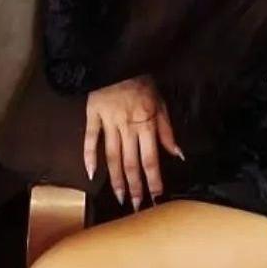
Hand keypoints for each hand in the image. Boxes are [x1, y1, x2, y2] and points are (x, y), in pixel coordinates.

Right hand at [84, 73, 184, 209]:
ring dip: (115, 179)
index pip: (151, 159)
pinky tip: (91, 174)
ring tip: (120, 196)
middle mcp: (128, 126)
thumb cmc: (142, 82)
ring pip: (112, 156)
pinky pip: (90, 138)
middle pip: (131, 162)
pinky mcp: (93, 116)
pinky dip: (89, 156)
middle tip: (136, 206)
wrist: (119, 61)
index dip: (153, 180)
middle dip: (135, 186)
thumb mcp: (161, 103)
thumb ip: (167, 130)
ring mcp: (109, 122)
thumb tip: (177, 154)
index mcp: (146, 123)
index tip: (155, 197)